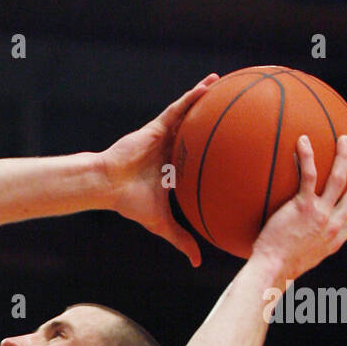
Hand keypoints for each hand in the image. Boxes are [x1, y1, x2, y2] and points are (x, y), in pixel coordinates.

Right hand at [102, 74, 219, 266]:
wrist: (108, 186)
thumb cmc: (130, 203)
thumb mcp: (162, 224)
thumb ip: (182, 239)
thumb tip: (198, 262)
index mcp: (174, 168)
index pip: (198, 158)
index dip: (215, 153)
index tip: (237, 151)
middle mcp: (172, 149)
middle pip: (197, 131)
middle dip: (214, 120)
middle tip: (238, 111)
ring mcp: (165, 136)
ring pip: (190, 114)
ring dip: (206, 98)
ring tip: (225, 83)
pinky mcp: (157, 126)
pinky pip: (179, 107)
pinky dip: (193, 96)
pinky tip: (209, 85)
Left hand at [253, 134, 346, 279]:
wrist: (273, 269)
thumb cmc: (283, 266)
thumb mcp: (310, 258)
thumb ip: (318, 245)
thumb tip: (314, 240)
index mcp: (336, 237)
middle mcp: (333, 224)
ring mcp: (320, 214)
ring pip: (338, 179)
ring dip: (343, 156)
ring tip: (343, 140)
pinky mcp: (303, 206)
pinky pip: (309, 176)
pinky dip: (308, 156)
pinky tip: (303, 142)